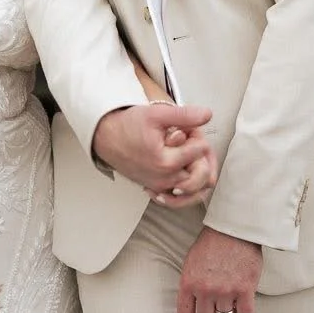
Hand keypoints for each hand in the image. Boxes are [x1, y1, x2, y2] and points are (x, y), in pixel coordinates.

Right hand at [93, 103, 217, 197]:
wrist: (106, 138)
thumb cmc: (128, 125)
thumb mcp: (156, 114)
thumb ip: (184, 115)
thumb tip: (207, 114)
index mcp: (167, 162)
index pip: (201, 150)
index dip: (197, 135)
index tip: (186, 128)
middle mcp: (165, 179)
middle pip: (203, 173)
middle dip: (200, 154)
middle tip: (188, 141)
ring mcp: (161, 187)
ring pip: (196, 189)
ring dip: (198, 171)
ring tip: (189, 155)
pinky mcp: (156, 190)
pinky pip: (181, 198)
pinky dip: (188, 188)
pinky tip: (185, 171)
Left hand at [177, 228, 262, 312]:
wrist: (233, 228)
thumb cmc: (213, 242)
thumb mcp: (191, 262)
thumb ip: (191, 284)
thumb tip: (193, 303)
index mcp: (188, 282)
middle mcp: (205, 289)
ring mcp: (225, 290)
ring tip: (231, 310)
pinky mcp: (245, 289)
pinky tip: (244, 306)